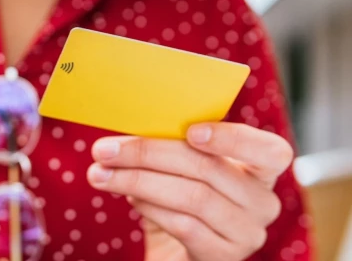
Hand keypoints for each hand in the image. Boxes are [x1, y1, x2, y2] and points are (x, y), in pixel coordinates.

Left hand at [87, 123, 293, 260]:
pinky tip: (130, 199)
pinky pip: (184, 226)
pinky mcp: (224, 257)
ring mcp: (247, 233)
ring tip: (103, 175)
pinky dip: (151, 208)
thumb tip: (131, 126)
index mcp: (262, 169)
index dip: (232, 138)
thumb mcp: (182, 168)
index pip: (270, 151)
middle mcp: (263, 202)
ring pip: (193, 197)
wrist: (178, 253)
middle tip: (105, 150)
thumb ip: (173, 144)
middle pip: (208, 168)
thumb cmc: (180, 198)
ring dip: (139, 181)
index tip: (191, 130)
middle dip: (148, 154)